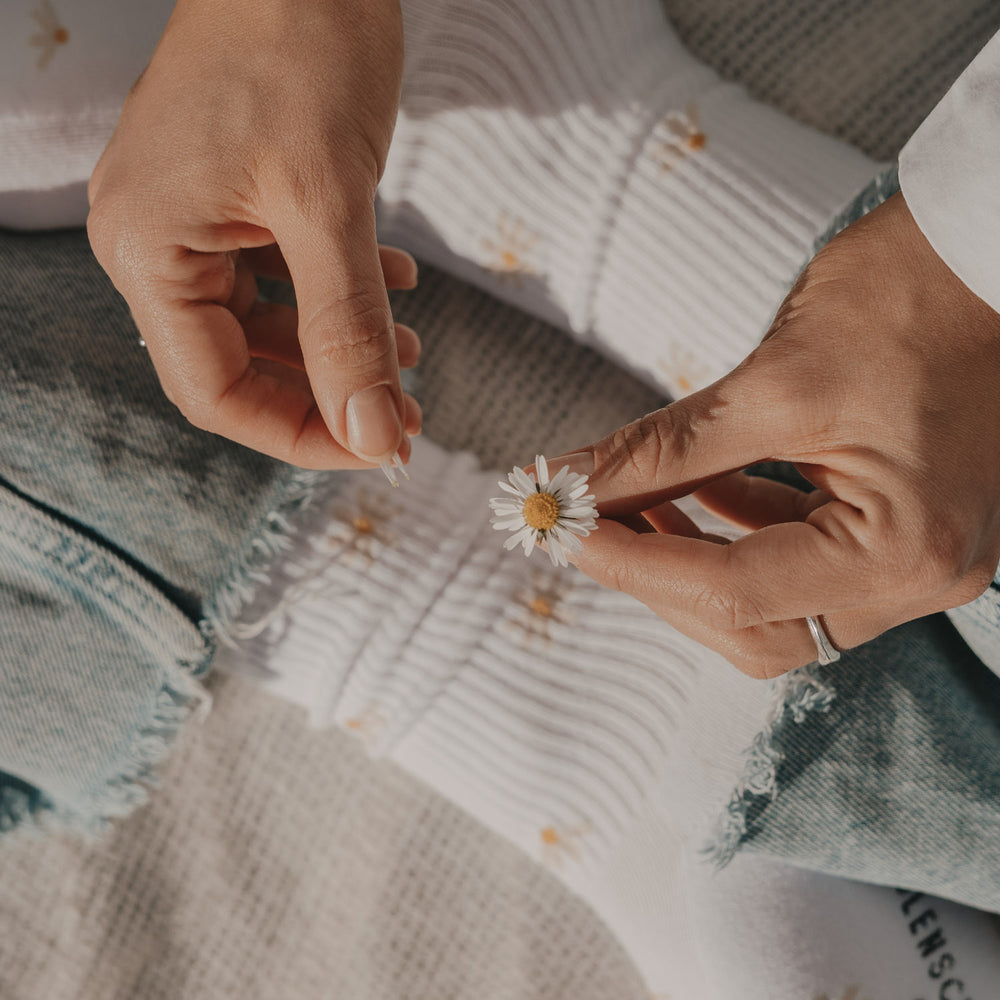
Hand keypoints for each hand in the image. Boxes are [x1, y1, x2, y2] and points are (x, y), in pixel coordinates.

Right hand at [87, 0, 420, 468]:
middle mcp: (155, 244)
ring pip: (269, 324)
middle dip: (330, 393)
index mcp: (148, 251)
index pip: (216, 392)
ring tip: (413, 351)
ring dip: (342, 346)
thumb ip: (347, 326)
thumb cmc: (294, 40)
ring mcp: (195, 219)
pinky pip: (284, 272)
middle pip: (241, 365)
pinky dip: (341, 291)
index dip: (301, 433)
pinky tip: (397, 281)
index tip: (381, 446)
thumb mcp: (328, 202)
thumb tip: (371, 434)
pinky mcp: (237, 197)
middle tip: (406, 410)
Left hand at [556, 192, 999, 676]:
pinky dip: (734, 530)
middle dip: (660, 576)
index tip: (563, 528)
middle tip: (590, 523)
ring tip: (629, 501)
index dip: (634, 563)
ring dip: (691, 558)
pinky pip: (798, 557)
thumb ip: (662, 452)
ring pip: (770, 601)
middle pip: (753, 623)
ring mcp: (916, 555)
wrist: (991, 248)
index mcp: (905, 550)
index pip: (735, 592)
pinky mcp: (899, 523)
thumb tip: (566, 483)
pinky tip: (690, 489)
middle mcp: (922, 574)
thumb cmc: (909, 298)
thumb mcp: (772, 384)